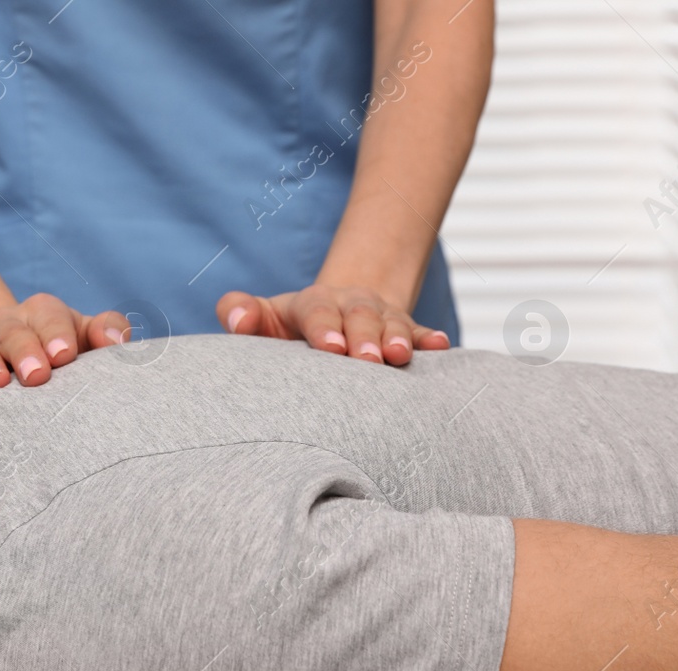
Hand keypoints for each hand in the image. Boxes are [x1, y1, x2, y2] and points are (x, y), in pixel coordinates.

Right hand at [0, 293, 131, 386]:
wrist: (11, 364)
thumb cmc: (60, 354)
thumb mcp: (84, 337)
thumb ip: (107, 331)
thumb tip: (119, 341)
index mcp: (43, 313)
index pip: (52, 316)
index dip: (57, 333)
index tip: (65, 355)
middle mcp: (9, 325)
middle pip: (14, 331)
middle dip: (25, 351)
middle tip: (38, 376)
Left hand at [215, 284, 450, 365]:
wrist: (331, 318)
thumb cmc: (286, 329)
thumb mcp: (261, 318)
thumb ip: (239, 312)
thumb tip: (237, 320)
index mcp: (313, 303)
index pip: (317, 310)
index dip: (324, 327)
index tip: (330, 349)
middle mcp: (350, 304)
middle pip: (360, 315)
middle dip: (365, 337)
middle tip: (367, 361)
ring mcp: (380, 316)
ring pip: (393, 323)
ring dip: (398, 338)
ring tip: (400, 357)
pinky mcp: (405, 331)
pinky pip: (421, 332)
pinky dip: (429, 340)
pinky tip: (440, 347)